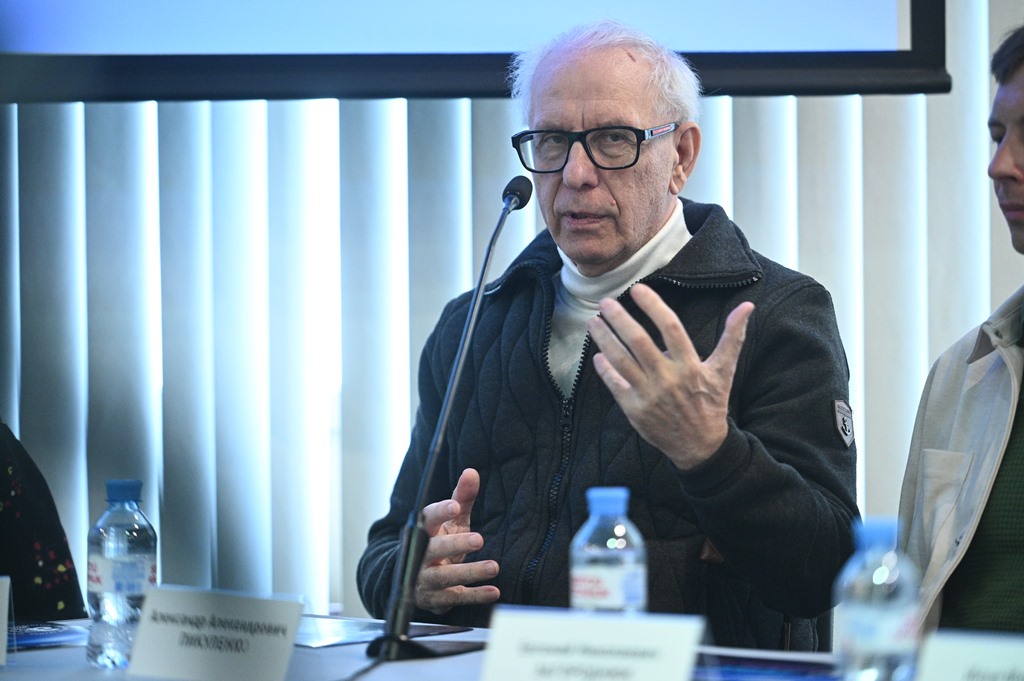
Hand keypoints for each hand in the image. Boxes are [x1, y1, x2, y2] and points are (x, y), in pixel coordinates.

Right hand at [415, 468, 500, 613]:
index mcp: (423, 530)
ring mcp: (424, 578)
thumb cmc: (438, 540)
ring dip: (469, 572)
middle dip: (454, 544)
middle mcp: (419, 555)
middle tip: (478, 539)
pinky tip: (493, 591)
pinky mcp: (434, 599)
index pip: (427, 518)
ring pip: (444, 576)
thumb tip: (471, 472)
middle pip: (433, 549)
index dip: (440, 512)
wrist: (413, 576)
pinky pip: (454, 597)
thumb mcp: (451, 520)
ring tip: (494, 566)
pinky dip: (475, 596)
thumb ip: (462, 498)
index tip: (454, 507)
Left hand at [587, 283, 753, 469]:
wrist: (700, 445)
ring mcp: (649, 395)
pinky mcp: (635, 410)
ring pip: (621, 361)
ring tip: (593, 322)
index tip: (637, 289)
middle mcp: (668, 378)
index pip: (670, 327)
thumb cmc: (711, 403)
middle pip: (639, 342)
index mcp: (690, 365)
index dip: (653, 306)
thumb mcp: (724, 370)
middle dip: (619, 320)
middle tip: (605, 302)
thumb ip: (733, 337)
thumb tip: (747, 305)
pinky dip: (604, 369)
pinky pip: (615, 385)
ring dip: (605, 339)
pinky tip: (597, 355)